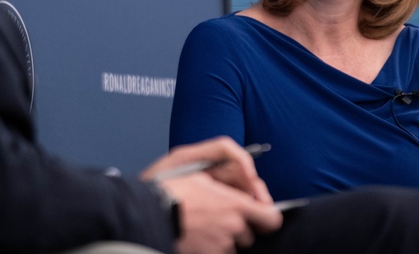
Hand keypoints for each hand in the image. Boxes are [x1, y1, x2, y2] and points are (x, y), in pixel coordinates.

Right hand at [141, 138, 281, 253]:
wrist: (147, 214)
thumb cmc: (169, 188)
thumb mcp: (200, 171)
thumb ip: (227, 177)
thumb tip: (245, 184)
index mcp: (235, 204)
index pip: (271, 218)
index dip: (267, 217)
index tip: (260, 215)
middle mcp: (232, 227)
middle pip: (250, 235)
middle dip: (239, 228)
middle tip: (217, 218)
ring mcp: (221, 246)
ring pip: (233, 247)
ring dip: (223, 240)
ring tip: (201, 228)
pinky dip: (210, 249)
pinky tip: (195, 238)